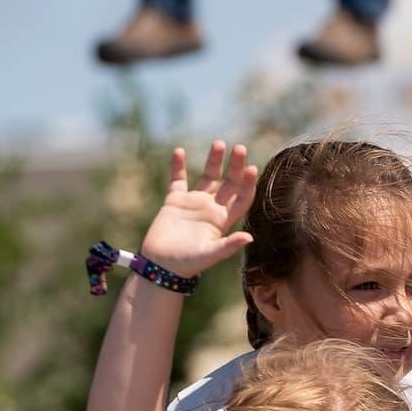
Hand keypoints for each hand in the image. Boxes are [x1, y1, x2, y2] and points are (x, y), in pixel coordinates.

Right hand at [137, 142, 258, 278]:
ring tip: (219, 143)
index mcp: (223, 220)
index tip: (251, 168)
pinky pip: (178, 180)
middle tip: (240, 148)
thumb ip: (228, 245)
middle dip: (235, 166)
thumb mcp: (209, 255)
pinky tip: (179, 151)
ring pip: (208, 177)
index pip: (241, 198)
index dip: (248, 184)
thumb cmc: (187, 264)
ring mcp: (194, 203)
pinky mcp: (174, 201)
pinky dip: (178, 166)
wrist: (160, 267)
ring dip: (214, 161)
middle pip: (228, 183)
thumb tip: (249, 238)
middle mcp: (212, 208)